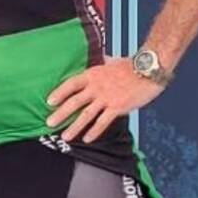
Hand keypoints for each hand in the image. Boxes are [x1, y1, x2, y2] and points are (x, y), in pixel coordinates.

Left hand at [46, 57, 161, 143]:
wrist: (148, 70)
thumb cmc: (132, 65)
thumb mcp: (112, 61)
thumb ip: (103, 63)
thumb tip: (100, 59)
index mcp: (93, 74)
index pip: (71, 84)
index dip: (59, 93)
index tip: (49, 102)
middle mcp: (96, 87)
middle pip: (74, 102)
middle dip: (60, 114)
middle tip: (49, 123)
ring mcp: (106, 98)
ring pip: (86, 115)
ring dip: (74, 127)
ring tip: (65, 136)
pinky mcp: (117, 107)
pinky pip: (103, 122)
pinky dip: (94, 131)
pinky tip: (87, 139)